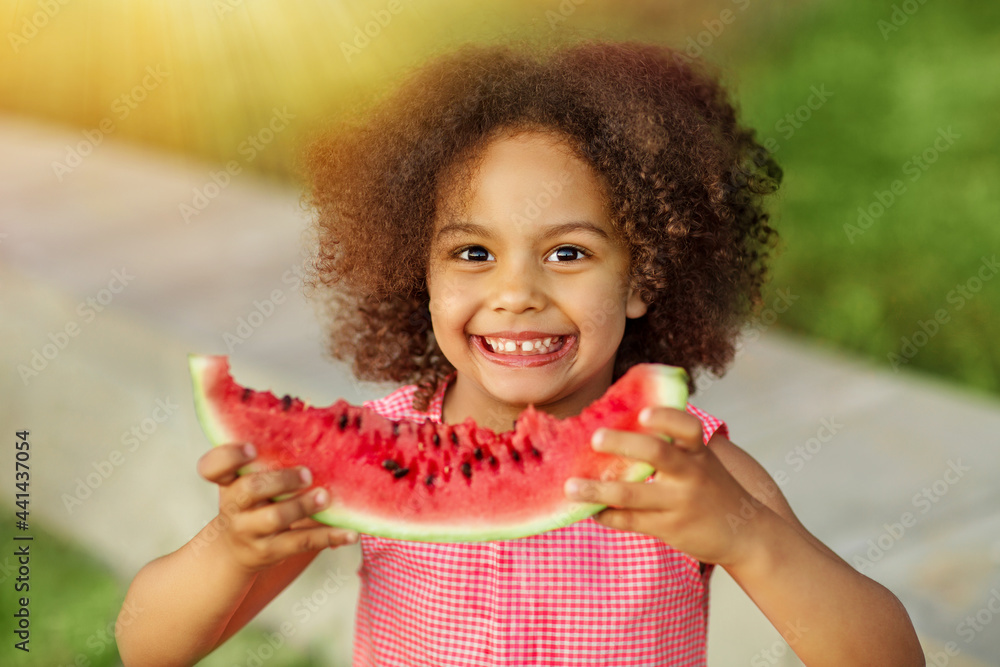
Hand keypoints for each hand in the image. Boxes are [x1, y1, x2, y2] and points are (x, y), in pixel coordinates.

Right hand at [197, 443, 358, 572]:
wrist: (232, 552)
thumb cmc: (249, 505)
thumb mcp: (246, 483)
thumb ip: (267, 462)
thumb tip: (317, 431)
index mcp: (228, 482)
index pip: (214, 466)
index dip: (230, 456)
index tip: (252, 448)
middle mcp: (235, 506)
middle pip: (249, 489)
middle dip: (280, 480)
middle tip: (307, 473)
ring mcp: (250, 531)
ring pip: (275, 518)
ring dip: (302, 506)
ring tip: (325, 497)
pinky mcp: (270, 551)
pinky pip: (301, 542)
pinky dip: (329, 537)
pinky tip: (350, 533)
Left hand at [564, 407, 758, 565]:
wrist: (745, 533)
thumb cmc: (712, 489)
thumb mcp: (702, 461)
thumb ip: (673, 445)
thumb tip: (622, 425)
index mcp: (697, 453)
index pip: (687, 428)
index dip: (666, 418)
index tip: (643, 413)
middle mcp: (691, 475)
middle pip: (657, 454)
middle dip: (623, 443)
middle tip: (594, 438)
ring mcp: (679, 503)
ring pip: (633, 495)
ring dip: (597, 490)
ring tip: (569, 487)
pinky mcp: (670, 528)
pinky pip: (631, 521)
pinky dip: (606, 515)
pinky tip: (589, 511)